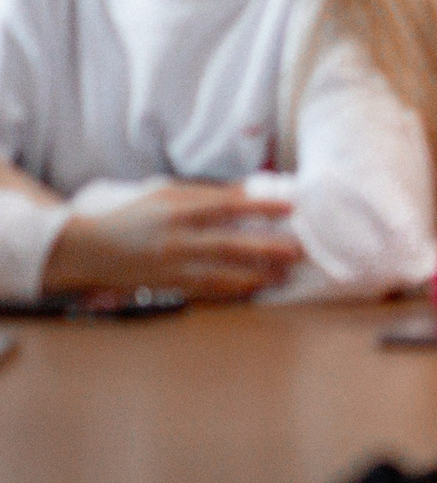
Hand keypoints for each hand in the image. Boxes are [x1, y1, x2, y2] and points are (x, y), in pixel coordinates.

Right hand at [42, 183, 302, 299]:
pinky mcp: (170, 286)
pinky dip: (234, 290)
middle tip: (298, 250)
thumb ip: (207, 194)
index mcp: (177, 210)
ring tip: (285, 274)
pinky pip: (207, 290)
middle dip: (267, 248)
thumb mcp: (167, 194)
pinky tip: (256, 288)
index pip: (227, 207)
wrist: (90, 249)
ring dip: (257, 275)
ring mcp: (173, 267)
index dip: (261, 208)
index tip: (290, 208)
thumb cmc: (135, 215)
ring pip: (222, 274)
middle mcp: (177, 240)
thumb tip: (249, 191)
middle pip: (230, 245)